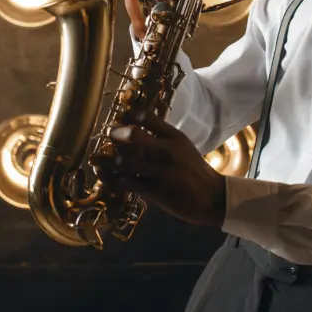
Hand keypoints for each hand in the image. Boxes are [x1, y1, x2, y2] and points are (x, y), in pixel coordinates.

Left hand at [93, 109, 225, 227]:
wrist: (212, 197)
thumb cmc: (194, 169)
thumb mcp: (182, 145)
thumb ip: (161, 135)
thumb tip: (133, 127)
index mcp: (174, 137)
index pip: (146, 117)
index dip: (128, 115)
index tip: (120, 117)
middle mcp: (166, 151)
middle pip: (132, 136)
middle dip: (115, 135)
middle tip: (109, 137)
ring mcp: (160, 171)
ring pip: (125, 161)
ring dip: (109, 160)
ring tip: (100, 160)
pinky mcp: (154, 191)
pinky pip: (126, 183)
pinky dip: (113, 179)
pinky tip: (106, 177)